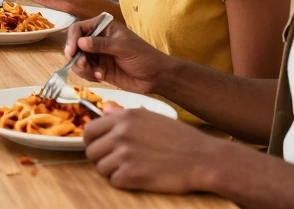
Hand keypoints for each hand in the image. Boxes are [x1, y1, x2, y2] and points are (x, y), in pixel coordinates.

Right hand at [64, 16, 170, 94]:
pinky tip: (101, 77)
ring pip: (77, 60)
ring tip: (97, 74)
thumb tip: (80, 42)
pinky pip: (84, 71)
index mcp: (103, 28)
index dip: (72, 39)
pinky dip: (88, 75)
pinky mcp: (98, 69)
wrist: (156, 77)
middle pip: (74, 45)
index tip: (72, 52)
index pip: (79, 29)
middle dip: (76, 57)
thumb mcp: (123, 47)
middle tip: (85, 65)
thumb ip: (101, 44)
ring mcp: (97, 55)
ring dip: (82, 68)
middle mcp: (97, 40)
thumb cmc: (143, 56)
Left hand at [84, 107, 217, 193]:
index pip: (89, 129)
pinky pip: (113, 181)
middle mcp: (121, 133)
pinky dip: (123, 182)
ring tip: (130, 170)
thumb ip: (124, 116)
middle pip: (91, 151)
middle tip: (114, 163)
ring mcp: (125, 154)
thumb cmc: (180, 139)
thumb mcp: (151, 118)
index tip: (99, 148)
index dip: (92, 142)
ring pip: (100, 168)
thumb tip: (104, 110)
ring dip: (112, 172)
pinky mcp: (131, 174)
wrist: (203, 159)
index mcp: (125, 117)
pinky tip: (138, 177)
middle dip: (100, 159)